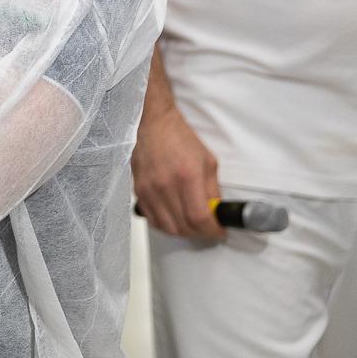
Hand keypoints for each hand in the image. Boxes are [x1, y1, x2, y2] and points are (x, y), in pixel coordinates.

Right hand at [133, 104, 223, 239]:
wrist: (155, 125)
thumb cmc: (181, 139)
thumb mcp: (208, 162)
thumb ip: (212, 191)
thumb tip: (215, 212)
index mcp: (187, 177)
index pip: (199, 218)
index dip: (212, 230)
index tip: (219, 231)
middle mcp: (165, 185)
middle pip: (183, 226)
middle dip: (200, 233)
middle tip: (208, 228)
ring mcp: (149, 189)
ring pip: (166, 227)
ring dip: (182, 231)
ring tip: (191, 224)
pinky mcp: (138, 190)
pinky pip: (152, 218)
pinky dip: (165, 224)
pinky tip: (174, 217)